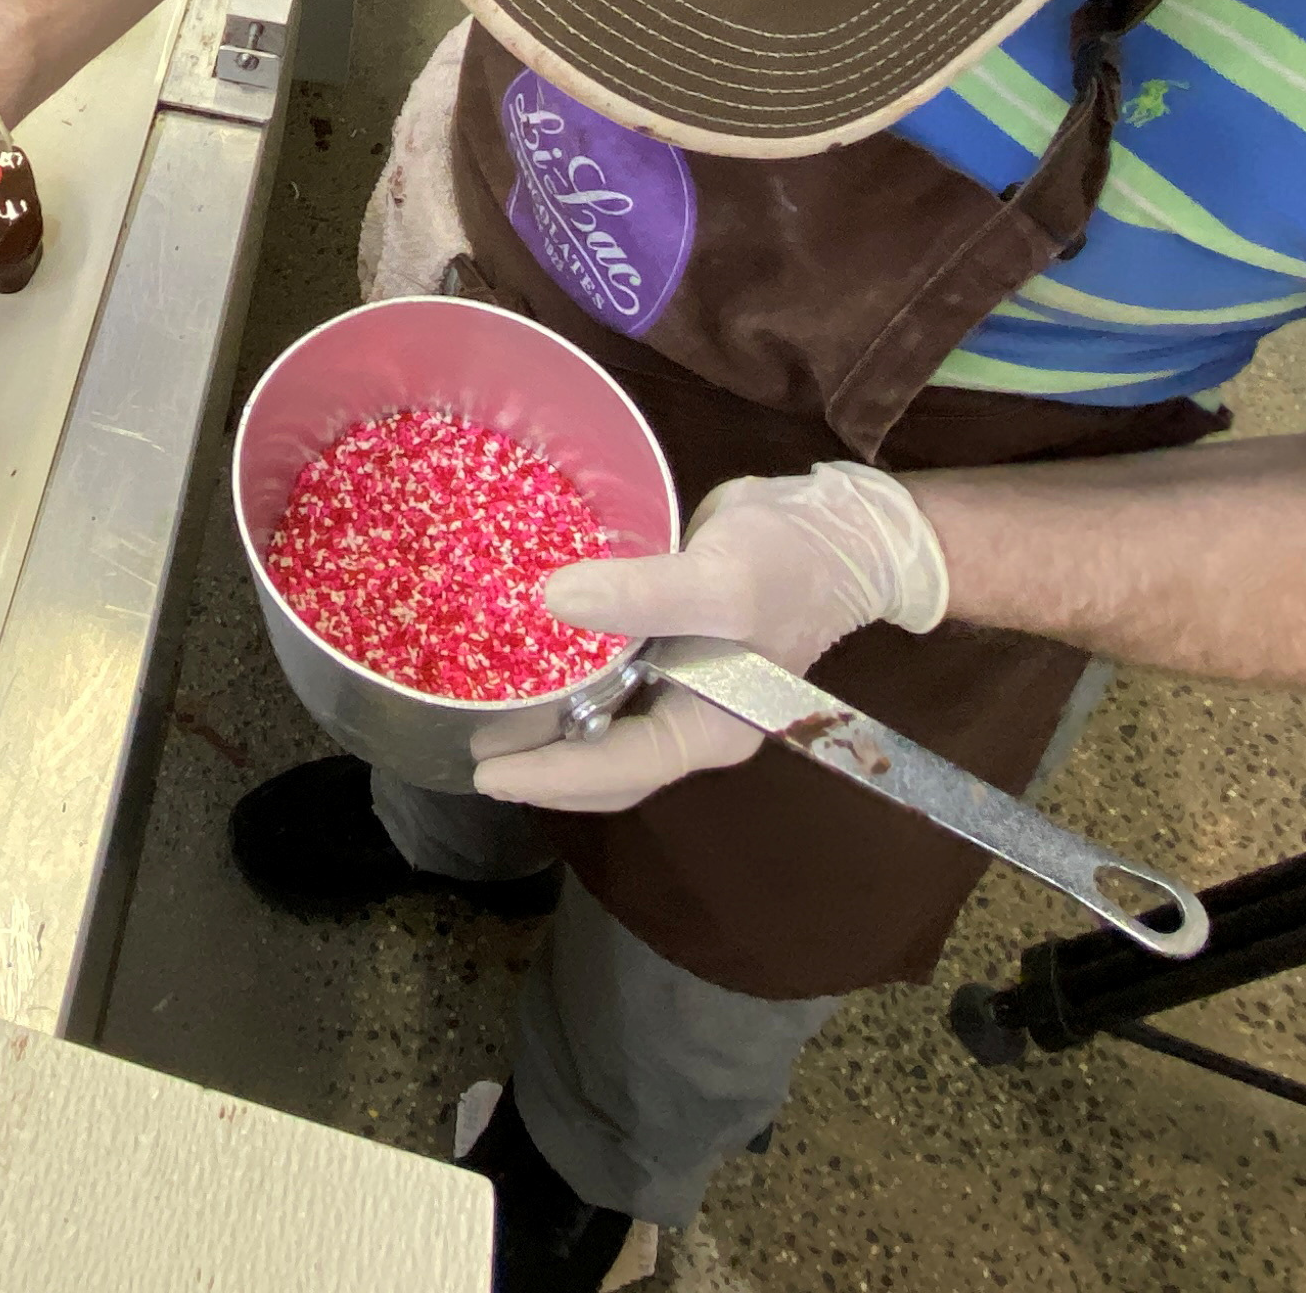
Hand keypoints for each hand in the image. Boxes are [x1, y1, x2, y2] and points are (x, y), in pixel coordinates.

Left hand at [468, 464, 948, 812]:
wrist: (837, 527)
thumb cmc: (791, 565)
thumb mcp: (721, 582)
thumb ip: (643, 596)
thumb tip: (553, 601)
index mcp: (707, 730)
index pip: (618, 769)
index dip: (549, 778)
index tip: (486, 773)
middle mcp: (689, 717)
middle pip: (602, 758)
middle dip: (538, 759)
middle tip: (468, 740)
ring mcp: (678, 683)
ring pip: (601, 718)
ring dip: (547, 717)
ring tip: (482, 704)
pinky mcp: (666, 641)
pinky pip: (607, 672)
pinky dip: (566, 669)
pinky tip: (525, 649)